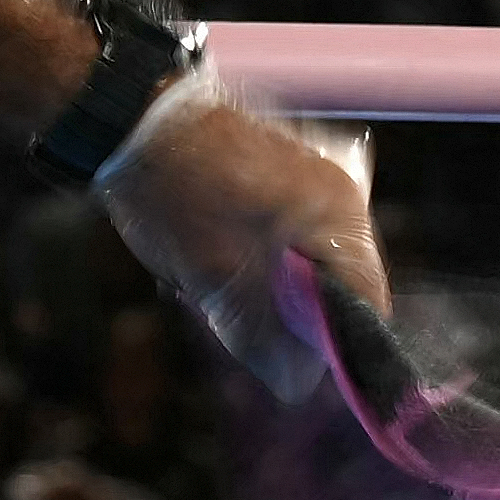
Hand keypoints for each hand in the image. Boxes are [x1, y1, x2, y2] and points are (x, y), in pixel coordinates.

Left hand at [92, 85, 391, 404]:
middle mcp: (339, 194)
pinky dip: (252, 258)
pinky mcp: (281, 173)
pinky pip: (283, 235)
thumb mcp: (215, 278)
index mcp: (338, 215)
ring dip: (262, 288)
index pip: (369, 300)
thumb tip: (296, 387)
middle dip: (289, 316)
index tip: (297, 367)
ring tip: (205, 285)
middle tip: (232, 323)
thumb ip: (262, 336)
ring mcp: (310, 179)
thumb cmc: (177, 194)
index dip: (342, 346)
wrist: (130, 113)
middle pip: (337, 284)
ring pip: (304, 263)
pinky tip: (205, 258)